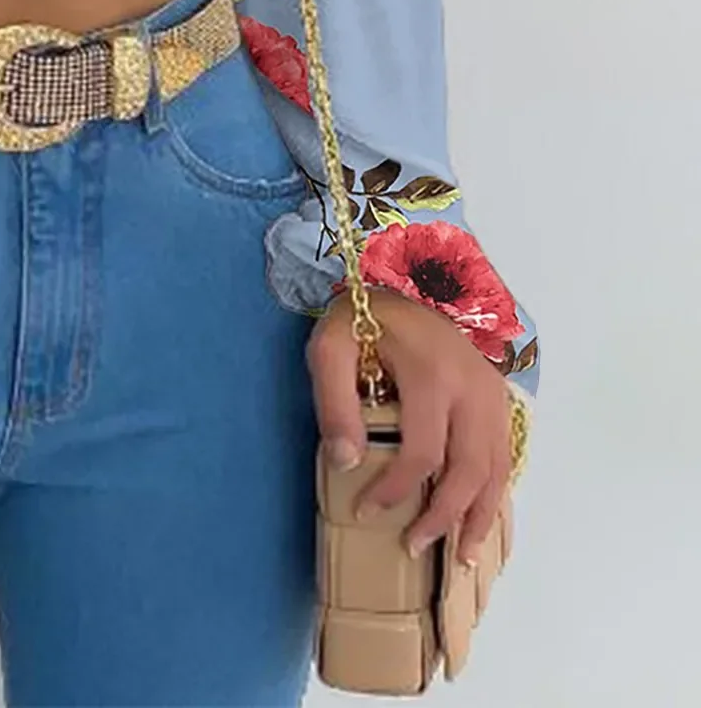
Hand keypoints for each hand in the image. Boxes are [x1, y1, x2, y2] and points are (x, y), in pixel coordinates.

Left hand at [309, 288, 512, 567]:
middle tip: (413, 546)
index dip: (397, 490)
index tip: (366, 512)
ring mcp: (492, 392)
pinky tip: (482, 519)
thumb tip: (346, 463)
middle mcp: (472, 388)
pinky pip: (504, 455)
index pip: (422, 453)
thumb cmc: (361, 316)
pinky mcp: (498, 396)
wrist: (402, 280)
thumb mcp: (330, 348)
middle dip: (444, 517)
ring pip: (496, 468)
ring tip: (461, 556)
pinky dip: (496, 493)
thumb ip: (334, 402)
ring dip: (480, 516)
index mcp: (432, 375)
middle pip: (469, 469)